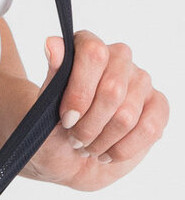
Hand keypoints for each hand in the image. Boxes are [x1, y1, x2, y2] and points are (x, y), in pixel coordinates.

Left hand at [24, 29, 168, 190]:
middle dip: (90, 124)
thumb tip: (52, 43)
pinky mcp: (157, 106)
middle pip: (113, 89)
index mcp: (86, 45)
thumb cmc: (51, 128)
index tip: (66, 119)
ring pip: (128, 114)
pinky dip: (123, 149)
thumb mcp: (42, 107)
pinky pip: (149, 129)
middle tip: (74, 138)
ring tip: (88, 146)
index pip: (93, 53)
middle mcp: (117, 57)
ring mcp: (140, 80)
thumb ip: (52, 75)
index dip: (80, 91)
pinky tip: (107, 152)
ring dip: (103, 140)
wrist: (65, 156)